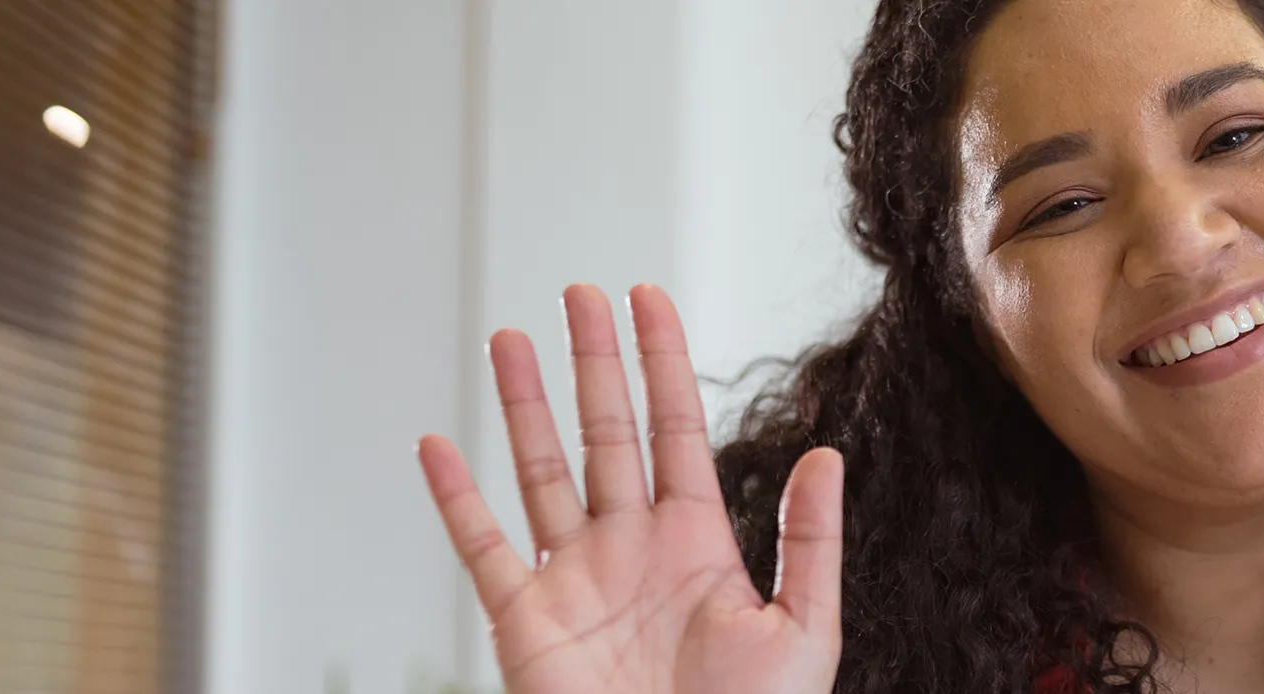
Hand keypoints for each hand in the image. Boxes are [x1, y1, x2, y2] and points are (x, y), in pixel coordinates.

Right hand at [417, 284, 844, 693]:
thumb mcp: (802, 630)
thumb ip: (809, 541)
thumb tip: (827, 454)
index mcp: (699, 543)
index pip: (676, 429)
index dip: (663, 362)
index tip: (648, 297)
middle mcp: (631, 548)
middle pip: (606, 433)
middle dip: (593, 362)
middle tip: (579, 292)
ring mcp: (575, 580)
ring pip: (540, 471)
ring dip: (522, 405)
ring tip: (507, 335)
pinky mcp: (525, 622)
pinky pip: (482, 547)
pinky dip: (454, 498)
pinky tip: (436, 445)